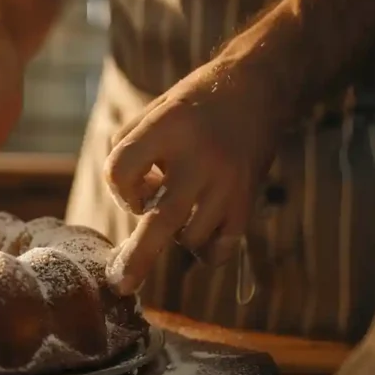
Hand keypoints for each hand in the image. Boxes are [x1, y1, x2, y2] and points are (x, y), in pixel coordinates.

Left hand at [103, 59, 283, 294]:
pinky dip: (204, 250)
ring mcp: (228, 183)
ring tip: (180, 203)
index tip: (132, 182)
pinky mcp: (247, 201)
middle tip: (119, 284)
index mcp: (167, 128)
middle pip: (160, 221)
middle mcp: (200, 158)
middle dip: (137, 258)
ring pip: (189, 238)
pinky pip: (221, 248)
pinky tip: (200, 229)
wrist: (256, 91)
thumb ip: (125, 153)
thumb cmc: (191, 108)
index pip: (121, 171)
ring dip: (174, 234)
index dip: (119, 184)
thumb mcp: (150, 113)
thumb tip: (132, 206)